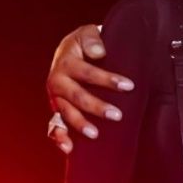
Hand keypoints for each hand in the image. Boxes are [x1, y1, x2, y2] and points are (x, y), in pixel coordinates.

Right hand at [46, 24, 132, 153]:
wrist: (67, 52)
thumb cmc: (81, 44)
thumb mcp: (86, 34)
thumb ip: (92, 39)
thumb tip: (99, 52)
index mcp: (65, 63)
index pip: (87, 73)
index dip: (107, 79)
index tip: (128, 86)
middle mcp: (57, 82)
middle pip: (76, 96)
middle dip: (96, 106)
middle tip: (117, 115)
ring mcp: (55, 99)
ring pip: (66, 113)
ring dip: (79, 123)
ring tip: (95, 133)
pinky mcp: (57, 111)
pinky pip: (54, 126)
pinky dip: (59, 138)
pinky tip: (69, 148)